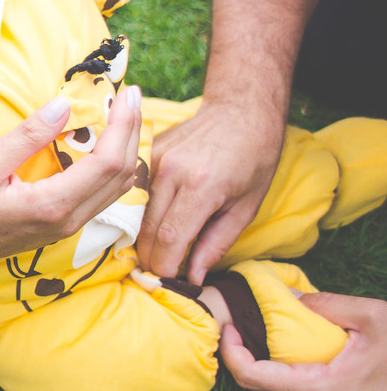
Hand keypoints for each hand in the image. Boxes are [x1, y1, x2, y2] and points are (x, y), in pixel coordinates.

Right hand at [0, 86, 142, 275]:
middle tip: (132, 94)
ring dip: (127, 147)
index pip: (107, 161)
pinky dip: (114, 164)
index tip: (126, 93)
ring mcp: (70, 226)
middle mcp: (70, 219)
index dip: (123, 124)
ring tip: (125, 113)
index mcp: (53, 204)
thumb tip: (63, 105)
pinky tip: (107, 142)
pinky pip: (104, 194)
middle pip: (122, 173)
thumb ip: (27, 136)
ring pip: (119, 186)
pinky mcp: (65, 225)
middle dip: (133, 130)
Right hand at [138, 98, 282, 282]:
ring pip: (136, 212)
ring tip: (154, 253)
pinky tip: (151, 224)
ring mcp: (156, 159)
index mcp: (203, 186)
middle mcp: (173, 171)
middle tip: (157, 273)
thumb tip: (193, 276)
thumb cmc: (254, 160)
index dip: (164, 265)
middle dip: (149, 257)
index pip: (170, 237)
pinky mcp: (148, 154)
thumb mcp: (246, 207)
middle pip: (147, 228)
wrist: (240, 110)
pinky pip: (137, 193)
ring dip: (142, 237)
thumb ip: (216, 243)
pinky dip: (142, 214)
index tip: (168, 281)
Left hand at [220, 293, 386, 390]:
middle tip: (249, 329)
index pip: (249, 376)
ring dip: (273, 377)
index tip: (229, 327)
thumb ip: (324, 304)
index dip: (230, 350)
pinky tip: (307, 371)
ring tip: (278, 347)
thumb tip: (285, 293)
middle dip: (249, 359)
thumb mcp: (373, 318)